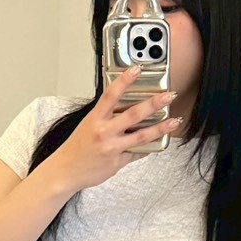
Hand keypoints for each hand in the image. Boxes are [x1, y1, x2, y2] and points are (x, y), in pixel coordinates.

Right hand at [51, 67, 179, 190]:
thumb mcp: (87, 126)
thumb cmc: (76, 148)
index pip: (111, 94)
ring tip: (174, 121)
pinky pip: (137, 152)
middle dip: (154, 104)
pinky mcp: (118, 162)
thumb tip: (125, 109)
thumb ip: (106, 117)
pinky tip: (159, 141)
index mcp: (95, 119)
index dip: (125, 80)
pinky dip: (148, 147)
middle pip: (133, 114)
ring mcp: (112, 148)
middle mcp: (104, 132)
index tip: (138, 69)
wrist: (66, 171)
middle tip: (169, 95)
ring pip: (142, 136)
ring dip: (161, 128)